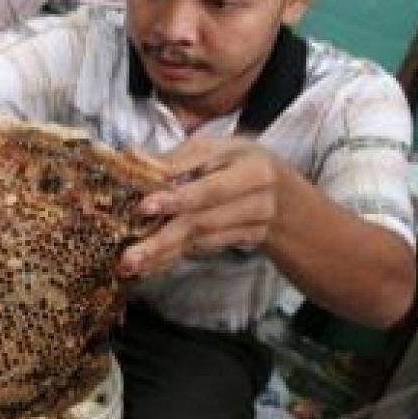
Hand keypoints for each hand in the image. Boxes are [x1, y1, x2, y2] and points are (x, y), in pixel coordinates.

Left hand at [118, 137, 285, 278]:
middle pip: (203, 219)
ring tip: (130, 264)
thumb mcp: (217, 150)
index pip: (208, 184)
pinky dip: (172, 258)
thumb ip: (177, 158)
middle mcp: (255, 195)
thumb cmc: (239, 163)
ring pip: (200, 239)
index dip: (176, 197)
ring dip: (161, 253)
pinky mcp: (245, 241)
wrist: (288, 196)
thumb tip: (131, 157)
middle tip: (129, 255)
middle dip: (162, 238)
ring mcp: (254, 222)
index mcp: (248, 164)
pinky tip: (147, 267)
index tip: (143, 208)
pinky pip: (202, 250)